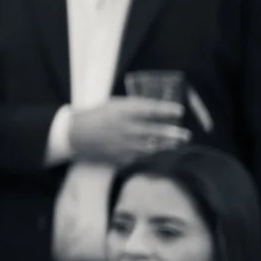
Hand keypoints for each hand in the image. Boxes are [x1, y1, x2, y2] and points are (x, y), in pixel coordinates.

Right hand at [70, 98, 191, 162]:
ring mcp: (123, 144)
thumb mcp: (113, 104)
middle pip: (155, 131)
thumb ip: (133, 106)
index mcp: (122, 111)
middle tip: (185, 134)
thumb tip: (154, 108)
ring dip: (166, 146)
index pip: (151, 109)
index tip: (180, 111)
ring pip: (151, 147)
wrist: (74, 134)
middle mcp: (125, 128)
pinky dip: (151, 154)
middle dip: (173, 133)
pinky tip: (158, 153)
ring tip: (176, 144)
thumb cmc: (95, 116)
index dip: (167, 110)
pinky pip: (140, 156)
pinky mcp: (120, 157)